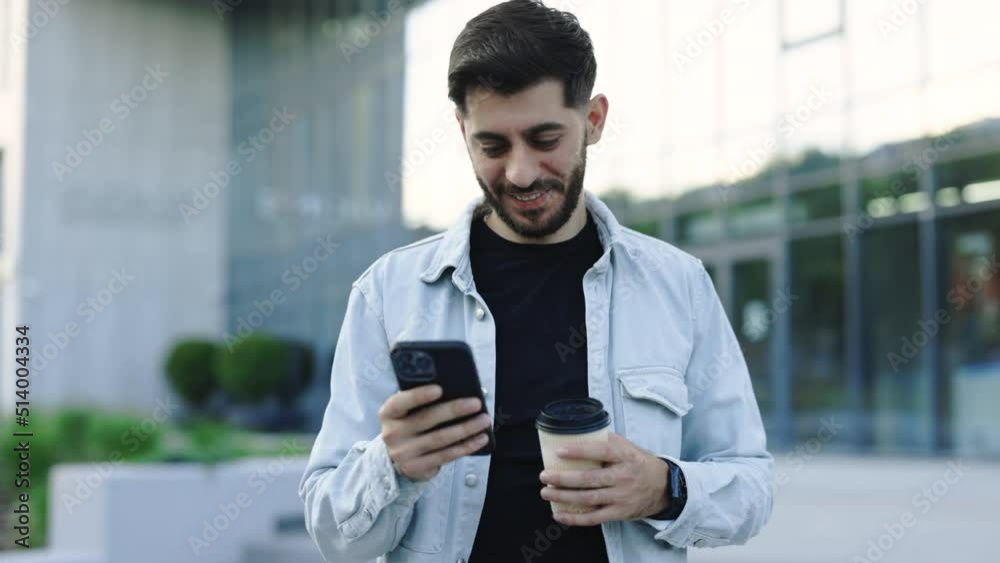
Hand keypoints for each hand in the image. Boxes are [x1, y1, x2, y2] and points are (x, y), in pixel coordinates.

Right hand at [379, 384, 491, 481]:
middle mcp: (392, 434)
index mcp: (388, 413)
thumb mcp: (406, 411)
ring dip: (466, 429)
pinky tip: (480, 438)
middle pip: (427, 419)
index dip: (419, 395)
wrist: (397, 457)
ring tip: (484, 420)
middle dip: (454, 410)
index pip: (400, 402)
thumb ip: (421, 401)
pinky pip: (446, 455)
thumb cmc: (409, 424)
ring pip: (440, 439)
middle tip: (475, 403)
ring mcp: (404, 453)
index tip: (439, 389)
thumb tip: (455, 390)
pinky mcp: (417, 467)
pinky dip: (466, 446)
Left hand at [539, 432, 669, 525]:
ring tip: (546, 492)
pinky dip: (575, 519)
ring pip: (588, 499)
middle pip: (590, 479)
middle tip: (544, 476)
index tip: (559, 451)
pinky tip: (558, 514)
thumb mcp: (630, 447)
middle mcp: (624, 478)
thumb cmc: (639, 464)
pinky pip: (594, 518)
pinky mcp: (619, 513)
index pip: (602, 451)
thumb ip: (608, 440)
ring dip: (564, 497)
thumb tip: (580, 431)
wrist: (665, 488)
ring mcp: (621, 497)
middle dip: (563, 478)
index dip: (580, 451)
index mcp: (626, 457)